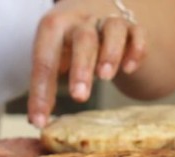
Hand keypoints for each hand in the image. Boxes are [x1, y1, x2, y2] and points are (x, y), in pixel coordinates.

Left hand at [27, 0, 145, 127]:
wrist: (99, 18)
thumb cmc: (69, 45)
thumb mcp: (53, 58)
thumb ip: (45, 84)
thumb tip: (37, 120)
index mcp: (54, 27)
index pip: (44, 59)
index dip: (40, 91)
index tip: (39, 121)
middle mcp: (81, 20)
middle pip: (82, 39)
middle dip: (80, 67)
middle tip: (78, 97)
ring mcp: (109, 21)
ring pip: (112, 30)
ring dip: (110, 54)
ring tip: (105, 77)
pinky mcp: (134, 27)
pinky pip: (138, 34)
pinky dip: (135, 50)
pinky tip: (129, 69)